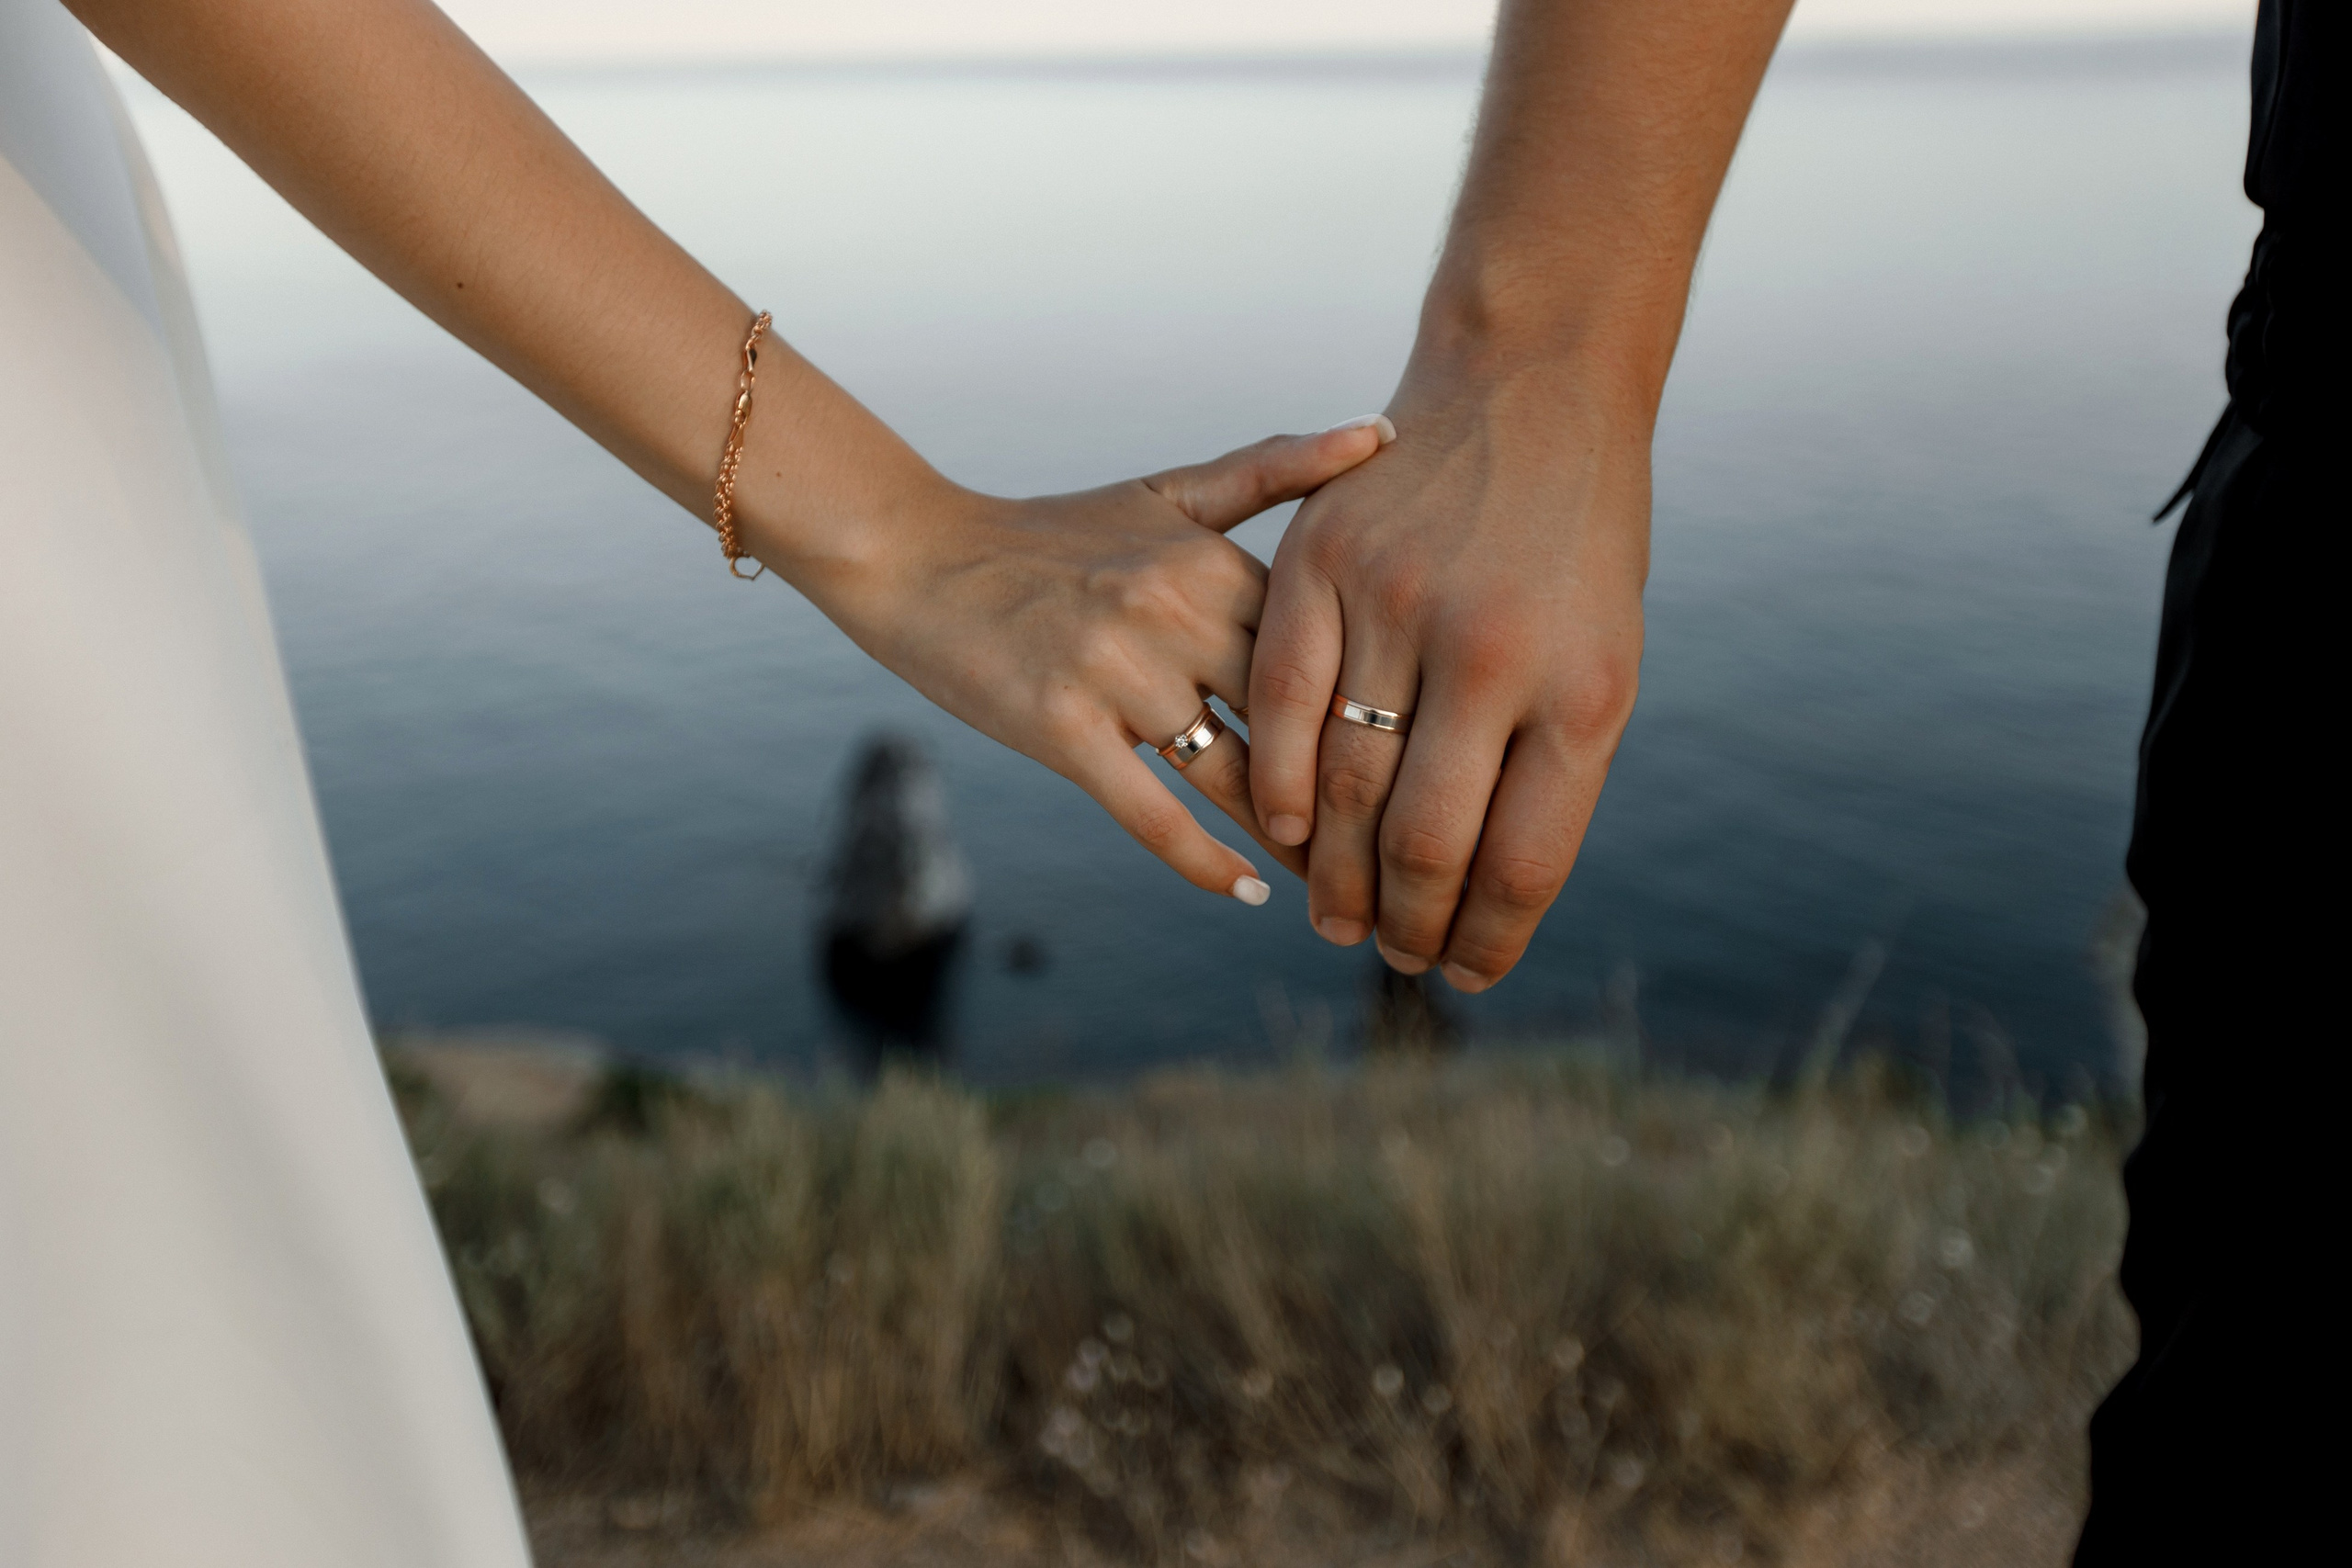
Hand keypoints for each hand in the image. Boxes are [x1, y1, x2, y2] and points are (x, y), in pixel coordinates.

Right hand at [783, 423, 1391, 900]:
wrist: (917, 555)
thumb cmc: (1055, 533)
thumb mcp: (1168, 491)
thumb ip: (1276, 470)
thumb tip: (1389, 433)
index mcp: (1212, 559)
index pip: (1331, 652)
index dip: (1389, 712)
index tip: (1445, 760)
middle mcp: (1172, 610)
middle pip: (1297, 721)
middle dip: (1358, 792)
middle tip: (1415, 850)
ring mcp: (1115, 673)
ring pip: (1235, 775)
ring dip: (1295, 843)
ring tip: (1346, 893)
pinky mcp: (1061, 727)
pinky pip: (1150, 811)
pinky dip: (1203, 860)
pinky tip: (1247, 893)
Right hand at [1248, 359, 1648, 983]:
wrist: (1534, 379)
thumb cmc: (1581, 541)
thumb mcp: (1607, 643)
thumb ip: (1557, 761)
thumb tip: (1500, 894)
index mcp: (1580, 687)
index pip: (1521, 862)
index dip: (1486, 941)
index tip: (1465, 972)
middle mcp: (1489, 650)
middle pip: (1425, 840)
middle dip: (1403, 922)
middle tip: (1391, 954)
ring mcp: (1392, 603)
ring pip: (1341, 789)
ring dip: (1333, 874)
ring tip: (1336, 916)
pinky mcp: (1317, 562)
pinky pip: (1277, 706)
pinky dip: (1275, 790)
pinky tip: (1283, 839)